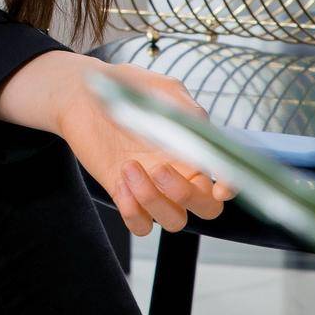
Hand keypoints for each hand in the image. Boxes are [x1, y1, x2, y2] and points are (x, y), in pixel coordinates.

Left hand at [0, 51, 234, 235]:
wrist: (84, 93)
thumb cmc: (127, 89)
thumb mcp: (164, 91)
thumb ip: (189, 114)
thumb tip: (205, 136)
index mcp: (195, 151)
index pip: (225, 180)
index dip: (231, 189)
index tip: (219, 187)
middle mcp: (179, 174)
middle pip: (205, 209)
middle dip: (186, 195)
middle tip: (159, 169)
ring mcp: (152, 187)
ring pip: (174, 221)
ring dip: (154, 200)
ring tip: (130, 166)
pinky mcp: (124, 194)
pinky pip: (140, 224)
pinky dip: (133, 212)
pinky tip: (120, 183)